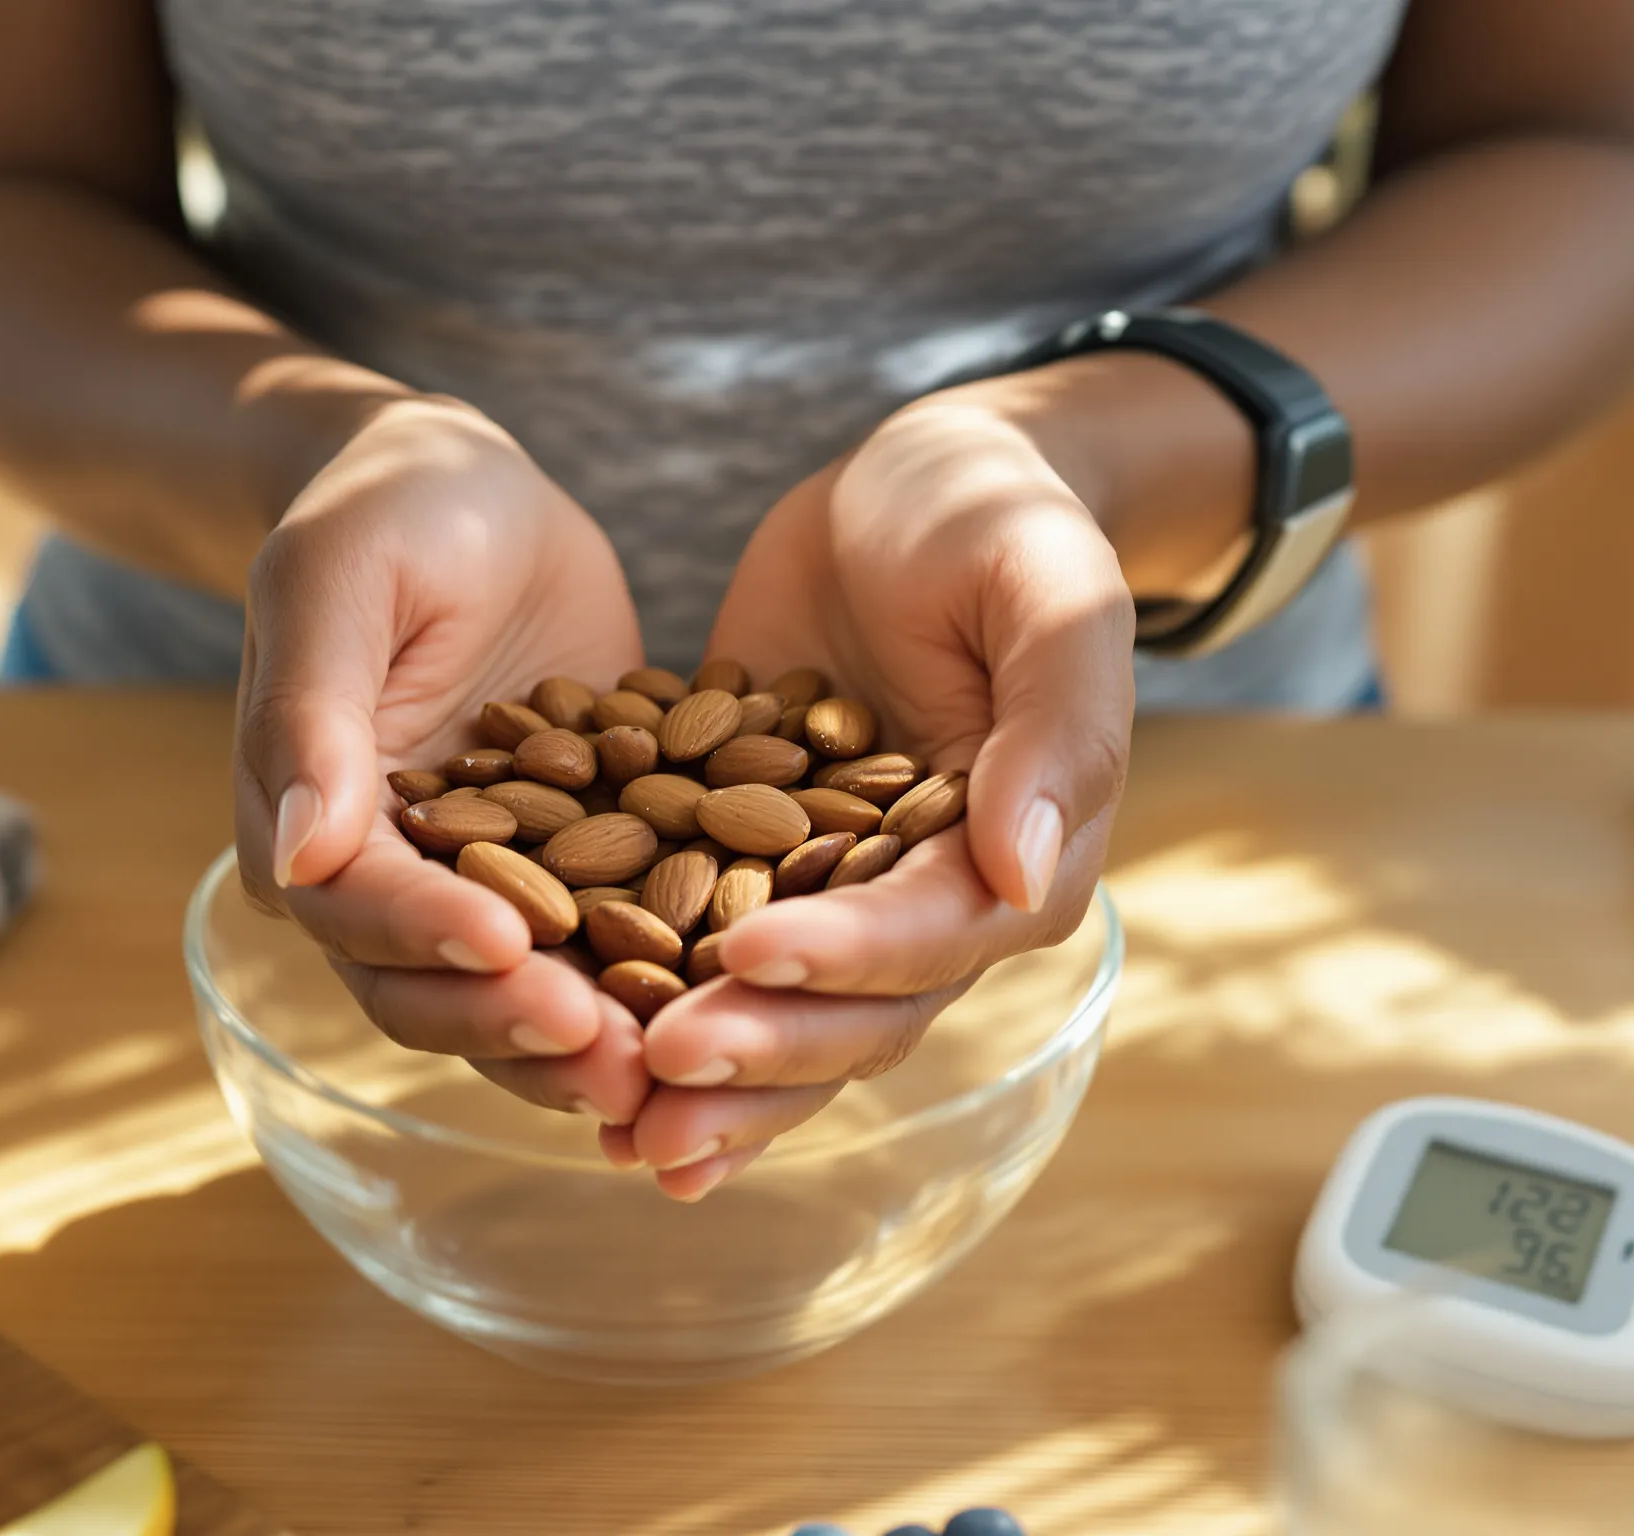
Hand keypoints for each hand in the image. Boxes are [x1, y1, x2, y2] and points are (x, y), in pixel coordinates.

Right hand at [233, 398, 654, 1123]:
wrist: (470, 493)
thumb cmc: (386, 510)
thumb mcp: (337, 578)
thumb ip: (313, 714)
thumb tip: (300, 858)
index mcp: (309, 830)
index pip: (363, 910)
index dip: (432, 939)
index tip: (512, 951)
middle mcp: (392, 887)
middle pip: (441, 991)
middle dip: (524, 1029)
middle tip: (620, 1057)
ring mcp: (489, 889)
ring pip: (531, 995)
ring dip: (599, 1038)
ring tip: (680, 1063)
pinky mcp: (578, 873)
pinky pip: (619, 942)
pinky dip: (669, 980)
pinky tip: (744, 1002)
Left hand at [608, 395, 1134, 1197]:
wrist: (909, 489)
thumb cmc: (997, 518)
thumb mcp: (1048, 587)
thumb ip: (1056, 723)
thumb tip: (1022, 869)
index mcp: (1021, 856)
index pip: (930, 935)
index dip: (842, 957)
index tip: (742, 956)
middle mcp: (931, 905)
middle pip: (854, 1017)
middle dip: (759, 1053)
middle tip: (655, 1076)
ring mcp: (836, 901)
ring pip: (779, 1023)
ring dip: (707, 1086)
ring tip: (616, 1131)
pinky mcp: (751, 875)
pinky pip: (700, 964)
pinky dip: (651, 1022)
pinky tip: (577, 1074)